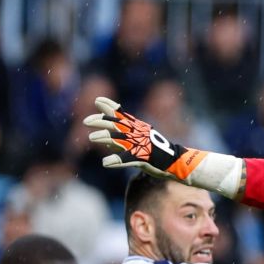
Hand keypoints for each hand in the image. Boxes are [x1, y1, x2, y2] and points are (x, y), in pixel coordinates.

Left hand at [85, 96, 205, 180]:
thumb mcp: (138, 143)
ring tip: (92, 137)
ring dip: (105, 137)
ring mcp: (141, 145)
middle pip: (117, 124)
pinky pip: (127, 159)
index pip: (121, 114)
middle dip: (101, 121)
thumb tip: (104, 142)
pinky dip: (116, 160)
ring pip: (120, 139)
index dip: (109, 106)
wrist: (178, 162)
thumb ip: (120, 141)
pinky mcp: (143, 158)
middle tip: (86, 121)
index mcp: (137, 128)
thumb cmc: (156, 154)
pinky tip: (106, 162)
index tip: (97, 100)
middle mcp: (138, 134)